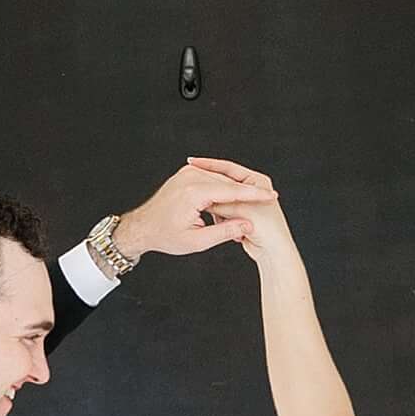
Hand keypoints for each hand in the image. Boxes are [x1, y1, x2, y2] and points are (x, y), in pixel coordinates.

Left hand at [108, 154, 267, 264]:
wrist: (142, 227)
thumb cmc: (166, 237)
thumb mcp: (196, 241)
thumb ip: (224, 232)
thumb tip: (248, 225)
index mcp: (193, 193)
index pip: (232, 191)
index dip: (255, 194)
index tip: (272, 196)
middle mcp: (190, 178)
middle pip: (229, 183)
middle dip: (248, 193)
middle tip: (269, 201)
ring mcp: (187, 173)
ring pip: (222, 179)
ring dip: (236, 193)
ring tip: (250, 207)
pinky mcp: (186, 174)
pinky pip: (212, 179)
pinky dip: (223, 190)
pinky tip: (231, 203)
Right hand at [194, 164, 287, 257]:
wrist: (274, 252)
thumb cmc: (266, 229)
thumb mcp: (239, 210)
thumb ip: (219, 202)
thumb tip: (201, 195)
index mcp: (257, 180)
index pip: (227, 167)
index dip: (208, 164)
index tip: (192, 162)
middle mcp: (252, 188)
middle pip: (223, 185)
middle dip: (212, 195)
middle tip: (196, 197)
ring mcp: (246, 202)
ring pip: (221, 201)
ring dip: (218, 212)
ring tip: (220, 221)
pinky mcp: (241, 215)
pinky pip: (223, 213)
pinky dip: (221, 220)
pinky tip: (224, 227)